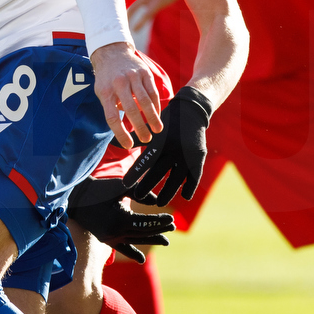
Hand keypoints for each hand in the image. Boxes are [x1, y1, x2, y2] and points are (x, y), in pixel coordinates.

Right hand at [67, 177, 175, 262]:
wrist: (76, 198)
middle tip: (173, 227)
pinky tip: (141, 259)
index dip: (160, 221)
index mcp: (120, 219)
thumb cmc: (100, 189)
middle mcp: (116, 232)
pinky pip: (121, 249)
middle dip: (159, 230)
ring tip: (166, 241)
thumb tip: (157, 201)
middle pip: (143, 233)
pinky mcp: (106, 240)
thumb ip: (140, 192)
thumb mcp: (121, 186)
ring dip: (151, 241)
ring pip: (135, 242)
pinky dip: (132, 253)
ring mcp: (110, 238)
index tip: (172, 218)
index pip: (145, 223)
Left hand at [90, 42, 162, 148]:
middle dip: (140, 127)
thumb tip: (125, 125)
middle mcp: (119, 84)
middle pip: (131, 110)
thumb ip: (111, 107)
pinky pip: (152, 92)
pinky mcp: (144, 72)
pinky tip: (158, 114)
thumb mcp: (101, 91)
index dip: (120, 133)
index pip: (112, 117)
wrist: (112, 51)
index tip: (128, 145)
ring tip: (157, 130)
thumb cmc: (106, 77)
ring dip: (153, 118)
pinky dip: (156, 105)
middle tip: (146, 139)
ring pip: (145, 101)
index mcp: (105, 92)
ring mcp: (133, 77)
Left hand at [123, 86, 210, 204]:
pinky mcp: (198, 157)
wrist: (192, 110)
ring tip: (159, 203)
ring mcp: (186, 154)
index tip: (125, 184)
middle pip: (159, 171)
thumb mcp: (152, 128)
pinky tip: (185, 197)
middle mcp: (173, 148)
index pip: (145, 160)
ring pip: (176, 177)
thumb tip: (115, 143)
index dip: (135, 173)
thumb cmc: (167, 120)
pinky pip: (194, 175)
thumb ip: (137, 139)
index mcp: (160, 141)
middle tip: (138, 196)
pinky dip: (190, 186)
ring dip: (168, 192)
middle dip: (147, 185)